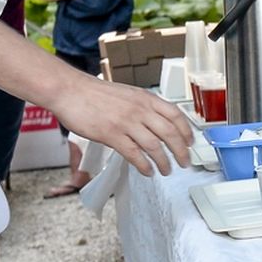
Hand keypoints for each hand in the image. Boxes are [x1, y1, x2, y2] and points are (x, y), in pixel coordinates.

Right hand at [43, 76, 194, 177]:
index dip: (186, 131)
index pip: (176, 115)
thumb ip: (143, 107)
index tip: (191, 143)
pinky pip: (134, 154)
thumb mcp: (128, 94)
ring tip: (166, 170)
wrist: (71, 90)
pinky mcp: (112, 134)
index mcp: (146, 98)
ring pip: (154, 146)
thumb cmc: (95, 93)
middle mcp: (140, 110)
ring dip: (163, 161)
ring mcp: (126, 122)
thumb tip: (156, 122)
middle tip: (184, 162)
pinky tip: (147, 171)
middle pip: (170, 133)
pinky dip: (144, 165)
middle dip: (181, 151)